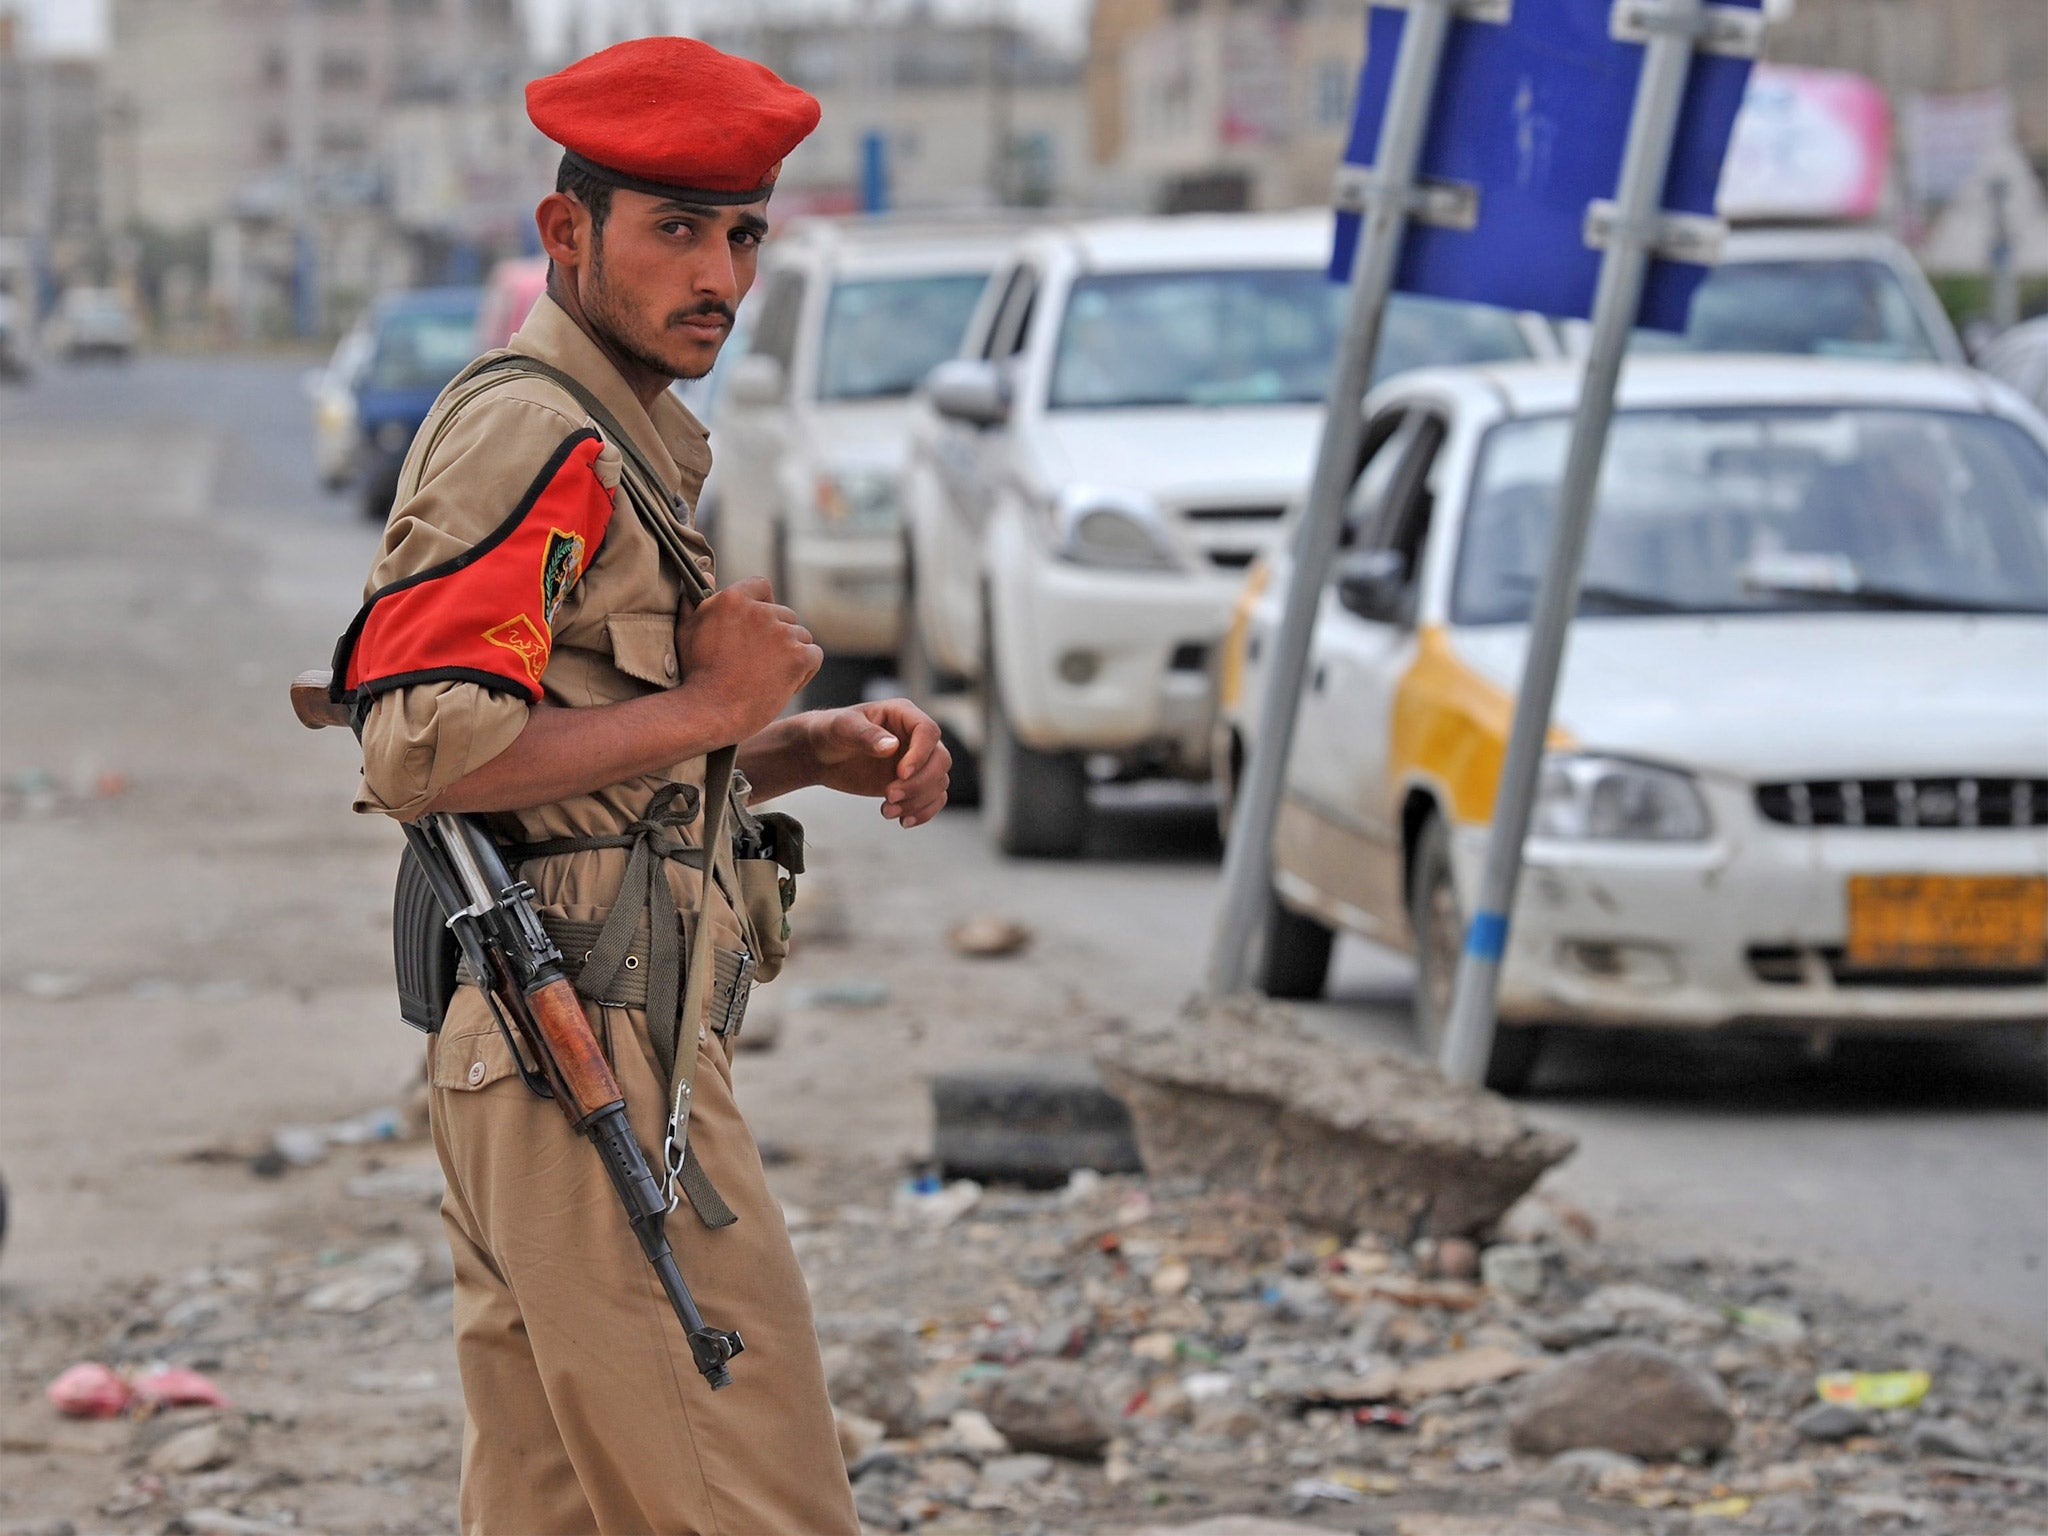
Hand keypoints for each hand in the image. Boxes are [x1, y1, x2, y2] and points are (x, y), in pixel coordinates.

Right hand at [673, 578, 821, 743]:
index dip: (764, 605)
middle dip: (778, 637)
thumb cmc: (695, 675)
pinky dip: (804, 671)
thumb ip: (698, 600)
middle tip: (760, 663)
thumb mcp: (687, 630)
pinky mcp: (798, 657)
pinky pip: (814, 656)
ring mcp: (781, 633)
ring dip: (791, 654)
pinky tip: (784, 685)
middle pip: (786, 615)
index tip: (758, 628)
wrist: (708, 711)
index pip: (762, 587)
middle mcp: (760, 611)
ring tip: (768, 677)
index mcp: (733, 599)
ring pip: (802, 637)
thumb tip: (708, 574)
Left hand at [804, 700, 950, 827]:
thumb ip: (866, 735)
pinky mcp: (913, 782)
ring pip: (938, 782)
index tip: (900, 774)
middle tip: (888, 795)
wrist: (822, 755)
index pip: (928, 732)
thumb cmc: (831, 732)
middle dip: (919, 783)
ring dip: (917, 801)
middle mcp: (916, 737)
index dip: (920, 754)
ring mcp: (917, 761)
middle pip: (940, 760)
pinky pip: (933, 798)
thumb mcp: (842, 728)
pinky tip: (903, 821)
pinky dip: (923, 812)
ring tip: (886, 810)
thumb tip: (892, 746)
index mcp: (903, 714)